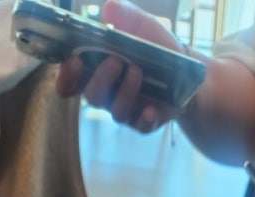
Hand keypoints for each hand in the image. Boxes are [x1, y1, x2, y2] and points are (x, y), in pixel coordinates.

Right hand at [55, 0, 187, 132]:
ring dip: (125, 92)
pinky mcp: (145, 122)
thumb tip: (109, 6)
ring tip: (138, 71)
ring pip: (116, 111)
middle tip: (115, 61)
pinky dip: (144, 119)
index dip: (67, 77)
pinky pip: (140, 126)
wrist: (187, 70)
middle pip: (91, 96)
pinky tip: (151, 110)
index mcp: (98, 71)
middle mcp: (108, 94)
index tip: (73, 62)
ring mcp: (126, 110)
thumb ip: (126, 17)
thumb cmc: (156, 47)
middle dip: (100, 80)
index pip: (72, 81)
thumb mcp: (143, 27)